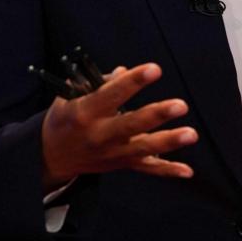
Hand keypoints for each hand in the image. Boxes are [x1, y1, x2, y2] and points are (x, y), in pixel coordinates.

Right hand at [41, 62, 196, 188]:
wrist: (50, 156)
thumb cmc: (64, 118)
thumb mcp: (70, 95)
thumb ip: (99, 83)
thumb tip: (126, 71)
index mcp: (85, 111)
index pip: (112, 94)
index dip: (133, 81)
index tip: (154, 69)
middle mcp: (100, 134)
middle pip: (132, 125)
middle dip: (157, 115)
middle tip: (180, 105)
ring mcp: (112, 152)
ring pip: (143, 148)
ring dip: (169, 142)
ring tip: (191, 134)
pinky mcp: (121, 164)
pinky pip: (147, 168)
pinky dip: (168, 170)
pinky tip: (188, 171)